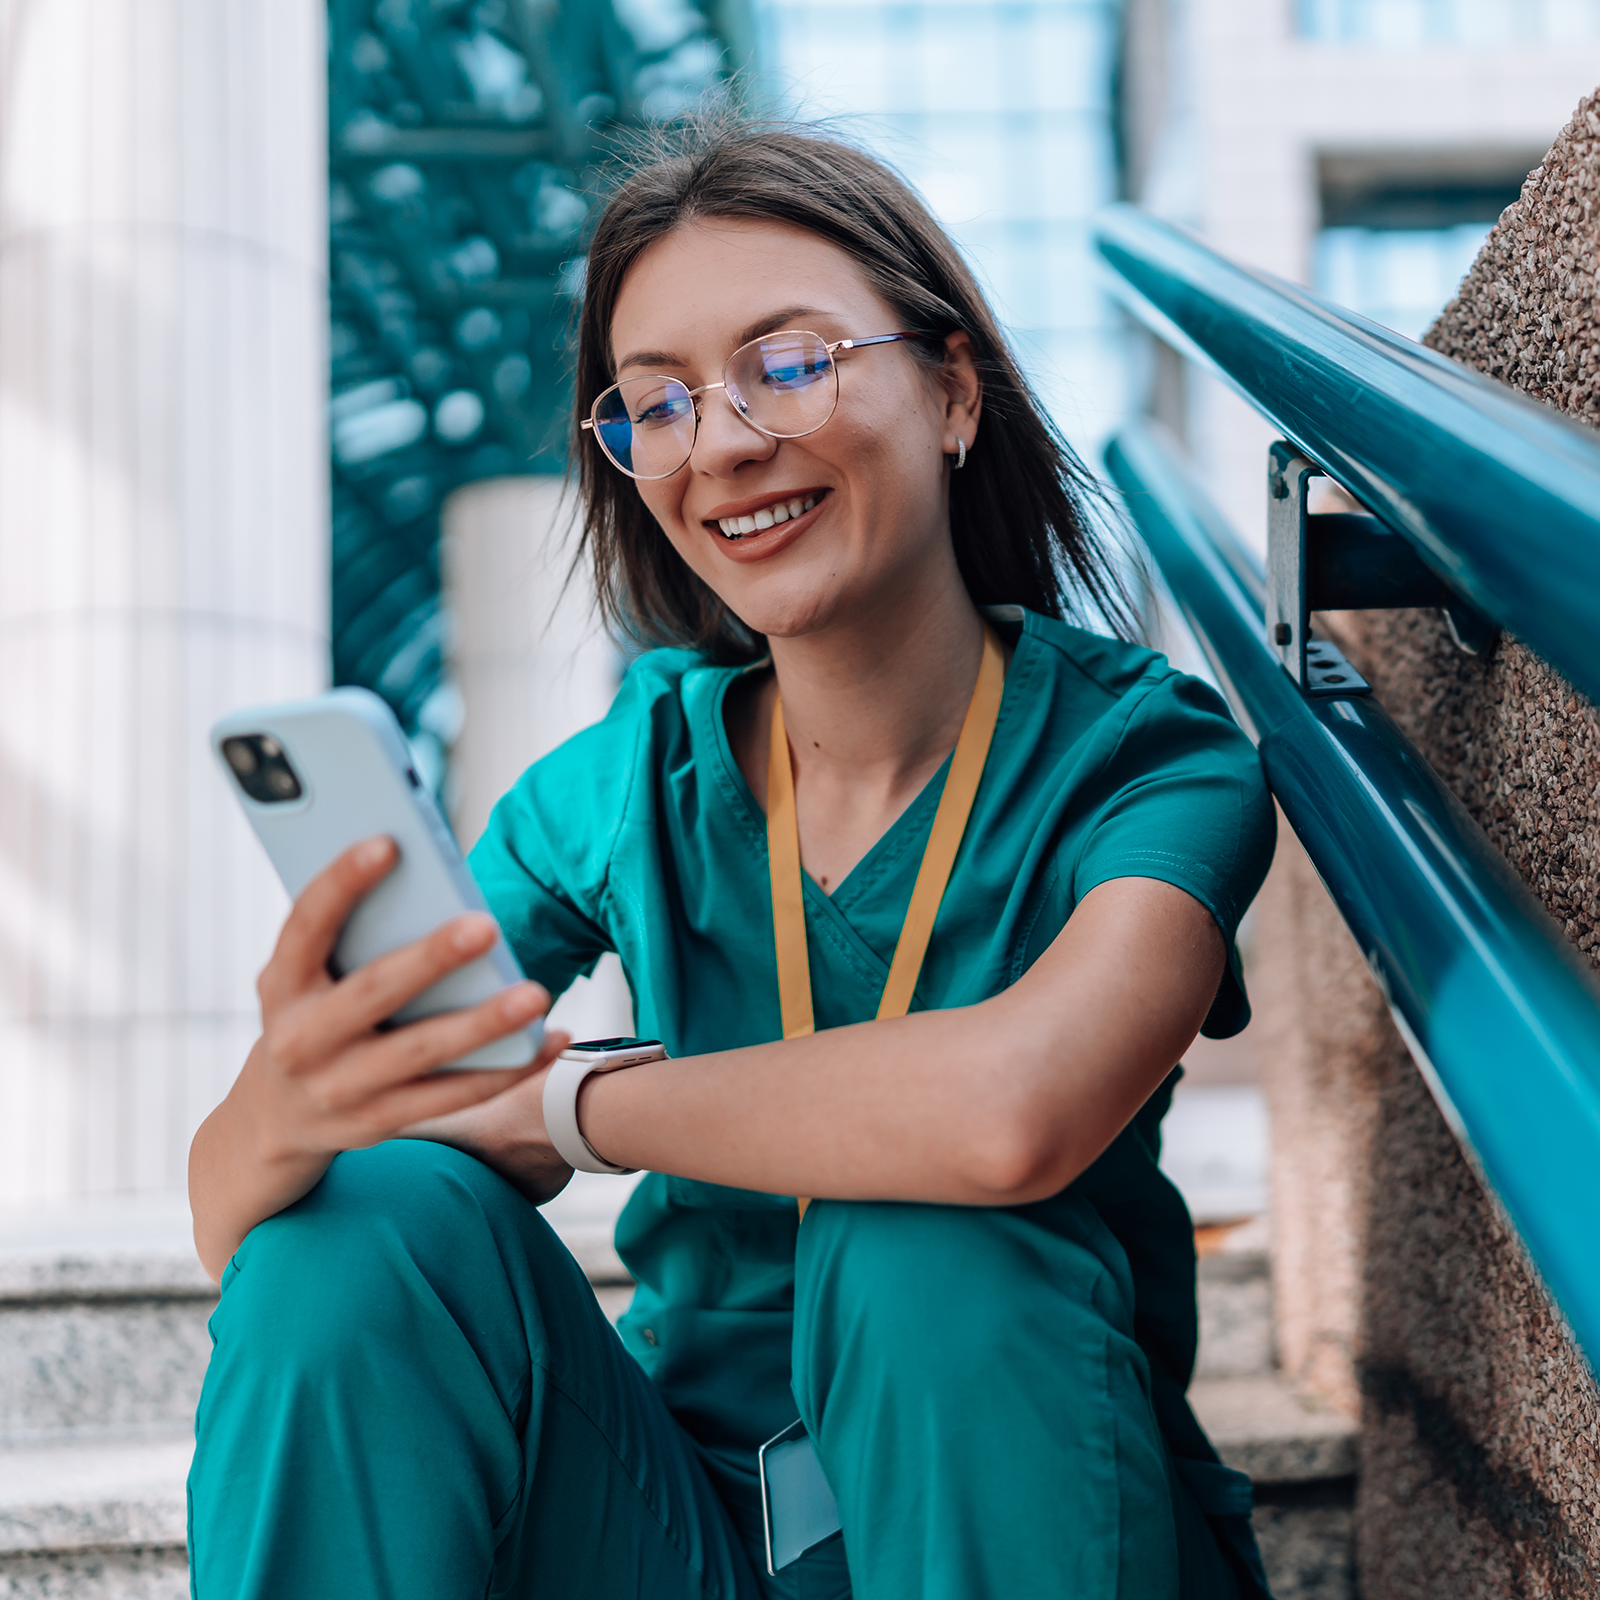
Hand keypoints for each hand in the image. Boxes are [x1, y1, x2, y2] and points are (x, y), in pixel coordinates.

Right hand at [192, 836, 569, 1276]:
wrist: (273, 1119)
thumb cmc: (309, 1016)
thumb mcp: (300, 978)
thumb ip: (344, 936)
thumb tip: (423, 882)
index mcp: (282, 985)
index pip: (305, 926)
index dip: (341, 882)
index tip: (387, 843)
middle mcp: (302, 1039)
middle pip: (373, 992)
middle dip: (430, 958)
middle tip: (485, 926)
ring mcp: (340, 1087)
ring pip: (422, 1053)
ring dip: (483, 1024)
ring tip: (534, 994)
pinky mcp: (380, 1121)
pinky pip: (453, 1095)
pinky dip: (507, 1070)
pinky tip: (548, 1041)